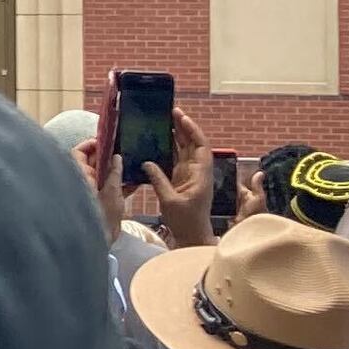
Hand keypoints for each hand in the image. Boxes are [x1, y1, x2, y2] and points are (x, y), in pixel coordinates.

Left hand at [77, 134, 123, 242]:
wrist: (101, 241)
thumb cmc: (102, 215)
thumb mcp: (111, 191)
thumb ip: (114, 173)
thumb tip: (116, 157)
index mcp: (79, 175)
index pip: (78, 152)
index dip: (90, 144)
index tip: (105, 140)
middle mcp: (83, 180)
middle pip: (92, 162)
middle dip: (106, 155)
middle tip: (122, 148)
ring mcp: (92, 190)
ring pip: (102, 174)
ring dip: (115, 169)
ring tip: (131, 160)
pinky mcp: (102, 200)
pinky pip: (110, 186)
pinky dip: (120, 182)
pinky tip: (136, 179)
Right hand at [152, 109, 214, 249]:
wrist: (192, 236)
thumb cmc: (186, 221)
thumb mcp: (170, 200)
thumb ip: (159, 180)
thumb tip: (147, 162)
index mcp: (200, 174)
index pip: (200, 146)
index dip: (192, 131)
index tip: (181, 117)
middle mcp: (197, 172)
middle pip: (193, 144)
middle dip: (184, 128)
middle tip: (171, 112)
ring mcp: (189, 175)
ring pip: (184, 151)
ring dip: (177, 136)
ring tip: (165, 121)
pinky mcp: (181, 181)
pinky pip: (175, 160)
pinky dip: (169, 150)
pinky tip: (159, 142)